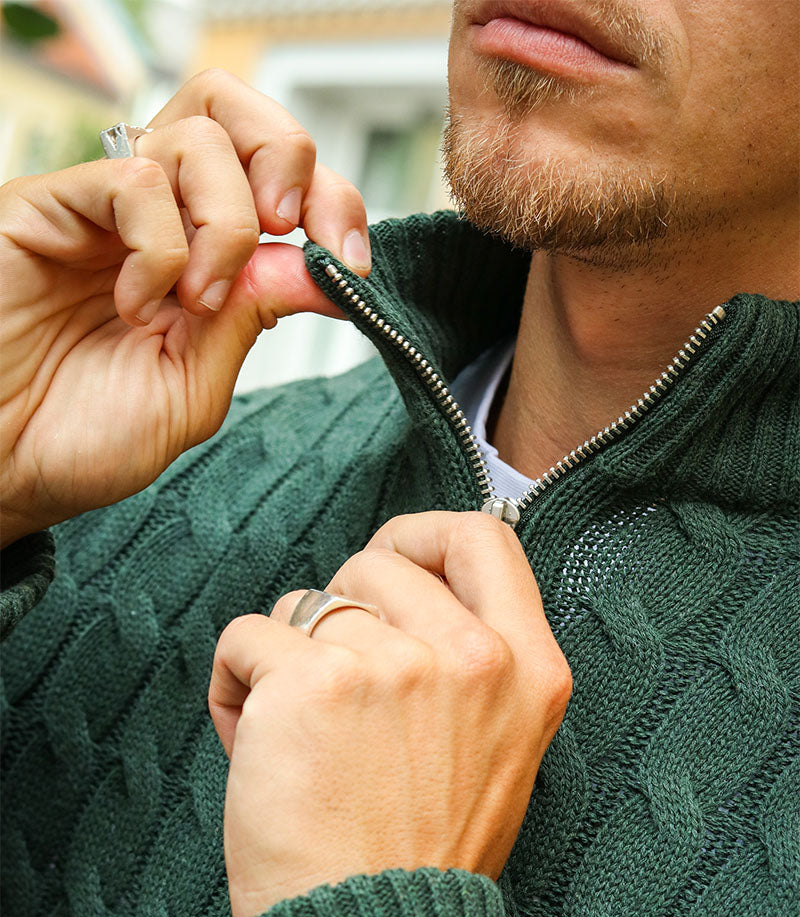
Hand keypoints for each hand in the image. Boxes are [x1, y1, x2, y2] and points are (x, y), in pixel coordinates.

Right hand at [0, 69, 369, 546]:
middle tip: (286, 232)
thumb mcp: (196, 385)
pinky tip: (135, 305)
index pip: (274, 173)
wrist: (7, 469)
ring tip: (193, 305)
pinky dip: (160, 249)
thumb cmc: (85, 438)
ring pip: (196, 137)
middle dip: (288, 162)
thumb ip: (252, 317)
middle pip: (234, 112)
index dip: (329, 197)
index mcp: (198, 255)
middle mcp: (154, 218)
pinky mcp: (48, 206)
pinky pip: (134, 182)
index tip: (348, 260)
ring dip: (224, 226)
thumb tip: (321, 266)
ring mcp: (102, 208)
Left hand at [209, 511, 571, 916]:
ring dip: (282, 659)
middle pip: (373, 563)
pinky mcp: (311, 683)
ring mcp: (393, 666)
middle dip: (335, 611)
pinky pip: (244, 636)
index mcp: (529, 672)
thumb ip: (473, 669)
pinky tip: (251, 741)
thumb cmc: (420, 861)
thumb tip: (404, 595)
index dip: (422, 537)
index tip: (387, 566)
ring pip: (301, 603)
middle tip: (329, 687)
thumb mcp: (497, 756)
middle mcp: (472, 657)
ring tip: (294, 737)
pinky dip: (232, 684)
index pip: (484, 537)